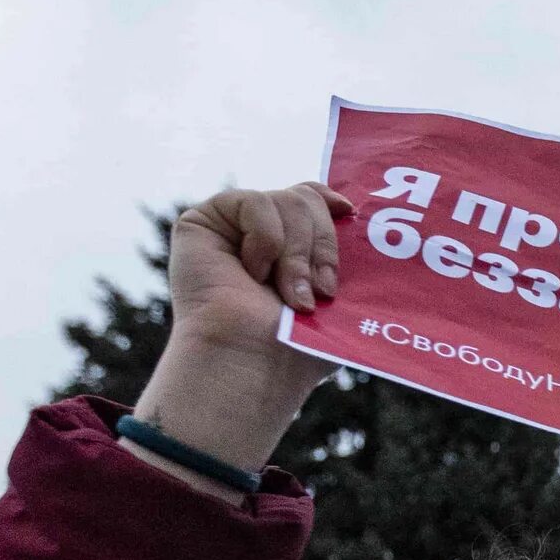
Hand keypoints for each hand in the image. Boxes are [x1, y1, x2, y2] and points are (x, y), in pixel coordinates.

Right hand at [124, 182, 354, 494]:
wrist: (255, 360)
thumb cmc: (298, 346)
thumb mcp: (338, 300)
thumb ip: (343, 258)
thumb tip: (356, 219)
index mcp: (289, 249)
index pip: (311, 199)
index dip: (330, 200)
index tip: (350, 213)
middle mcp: (260, 235)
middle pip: (306, 199)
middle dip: (322, 246)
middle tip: (320, 292)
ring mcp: (231, 228)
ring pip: (287, 201)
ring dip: (296, 255)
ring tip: (289, 296)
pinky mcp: (202, 222)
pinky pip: (254, 201)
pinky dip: (266, 240)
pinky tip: (252, 273)